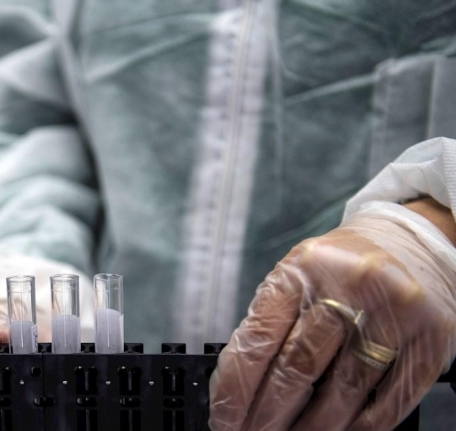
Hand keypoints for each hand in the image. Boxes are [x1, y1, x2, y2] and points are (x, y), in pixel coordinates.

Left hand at [209, 207, 455, 430]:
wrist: (408, 240)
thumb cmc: (339, 267)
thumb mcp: (295, 277)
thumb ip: (269, 323)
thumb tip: (238, 388)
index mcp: (301, 270)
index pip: (258, 339)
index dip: (236, 388)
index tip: (223, 417)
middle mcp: (347, 286)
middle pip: (297, 368)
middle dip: (268, 414)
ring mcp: (393, 313)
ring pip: (342, 391)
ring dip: (311, 428)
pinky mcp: (430, 339)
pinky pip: (389, 400)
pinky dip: (359, 427)